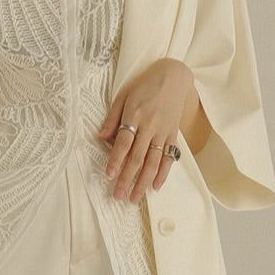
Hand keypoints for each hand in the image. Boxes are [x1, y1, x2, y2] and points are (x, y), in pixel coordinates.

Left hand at [98, 59, 196, 204]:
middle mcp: (150, 126)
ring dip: (143, 181)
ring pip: (153, 161)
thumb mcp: (123, 95)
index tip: (108, 175)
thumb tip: (100, 138)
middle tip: (118, 195)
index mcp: (135, 115)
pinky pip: (169, 157)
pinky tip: (155, 187)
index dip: (116, 160)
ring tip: (134, 197)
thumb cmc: (144, 85)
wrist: (174, 77)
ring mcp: (163, 132)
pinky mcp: (173, 135)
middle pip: (137, 157)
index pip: (124, 142)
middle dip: (127, 178)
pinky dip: (163, 173)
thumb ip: (112, 118)